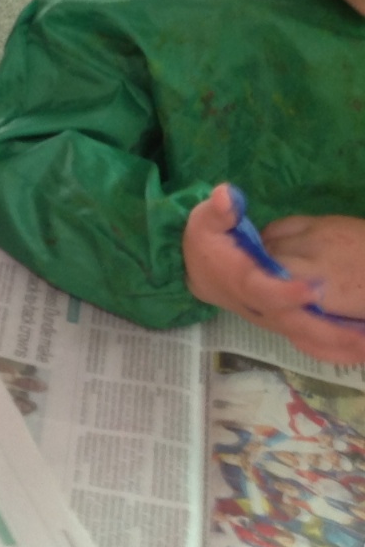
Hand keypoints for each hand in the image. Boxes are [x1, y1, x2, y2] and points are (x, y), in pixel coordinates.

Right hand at [183, 185, 364, 364]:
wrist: (199, 271)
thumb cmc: (207, 243)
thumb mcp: (204, 221)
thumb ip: (219, 211)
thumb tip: (224, 195)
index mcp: (243, 281)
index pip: (263, 290)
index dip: (285, 292)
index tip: (311, 290)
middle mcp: (259, 306)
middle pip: (294, 322)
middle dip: (328, 330)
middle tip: (363, 336)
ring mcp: (273, 318)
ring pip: (305, 336)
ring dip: (338, 344)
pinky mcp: (283, 322)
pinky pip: (310, 342)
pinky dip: (334, 350)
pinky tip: (360, 351)